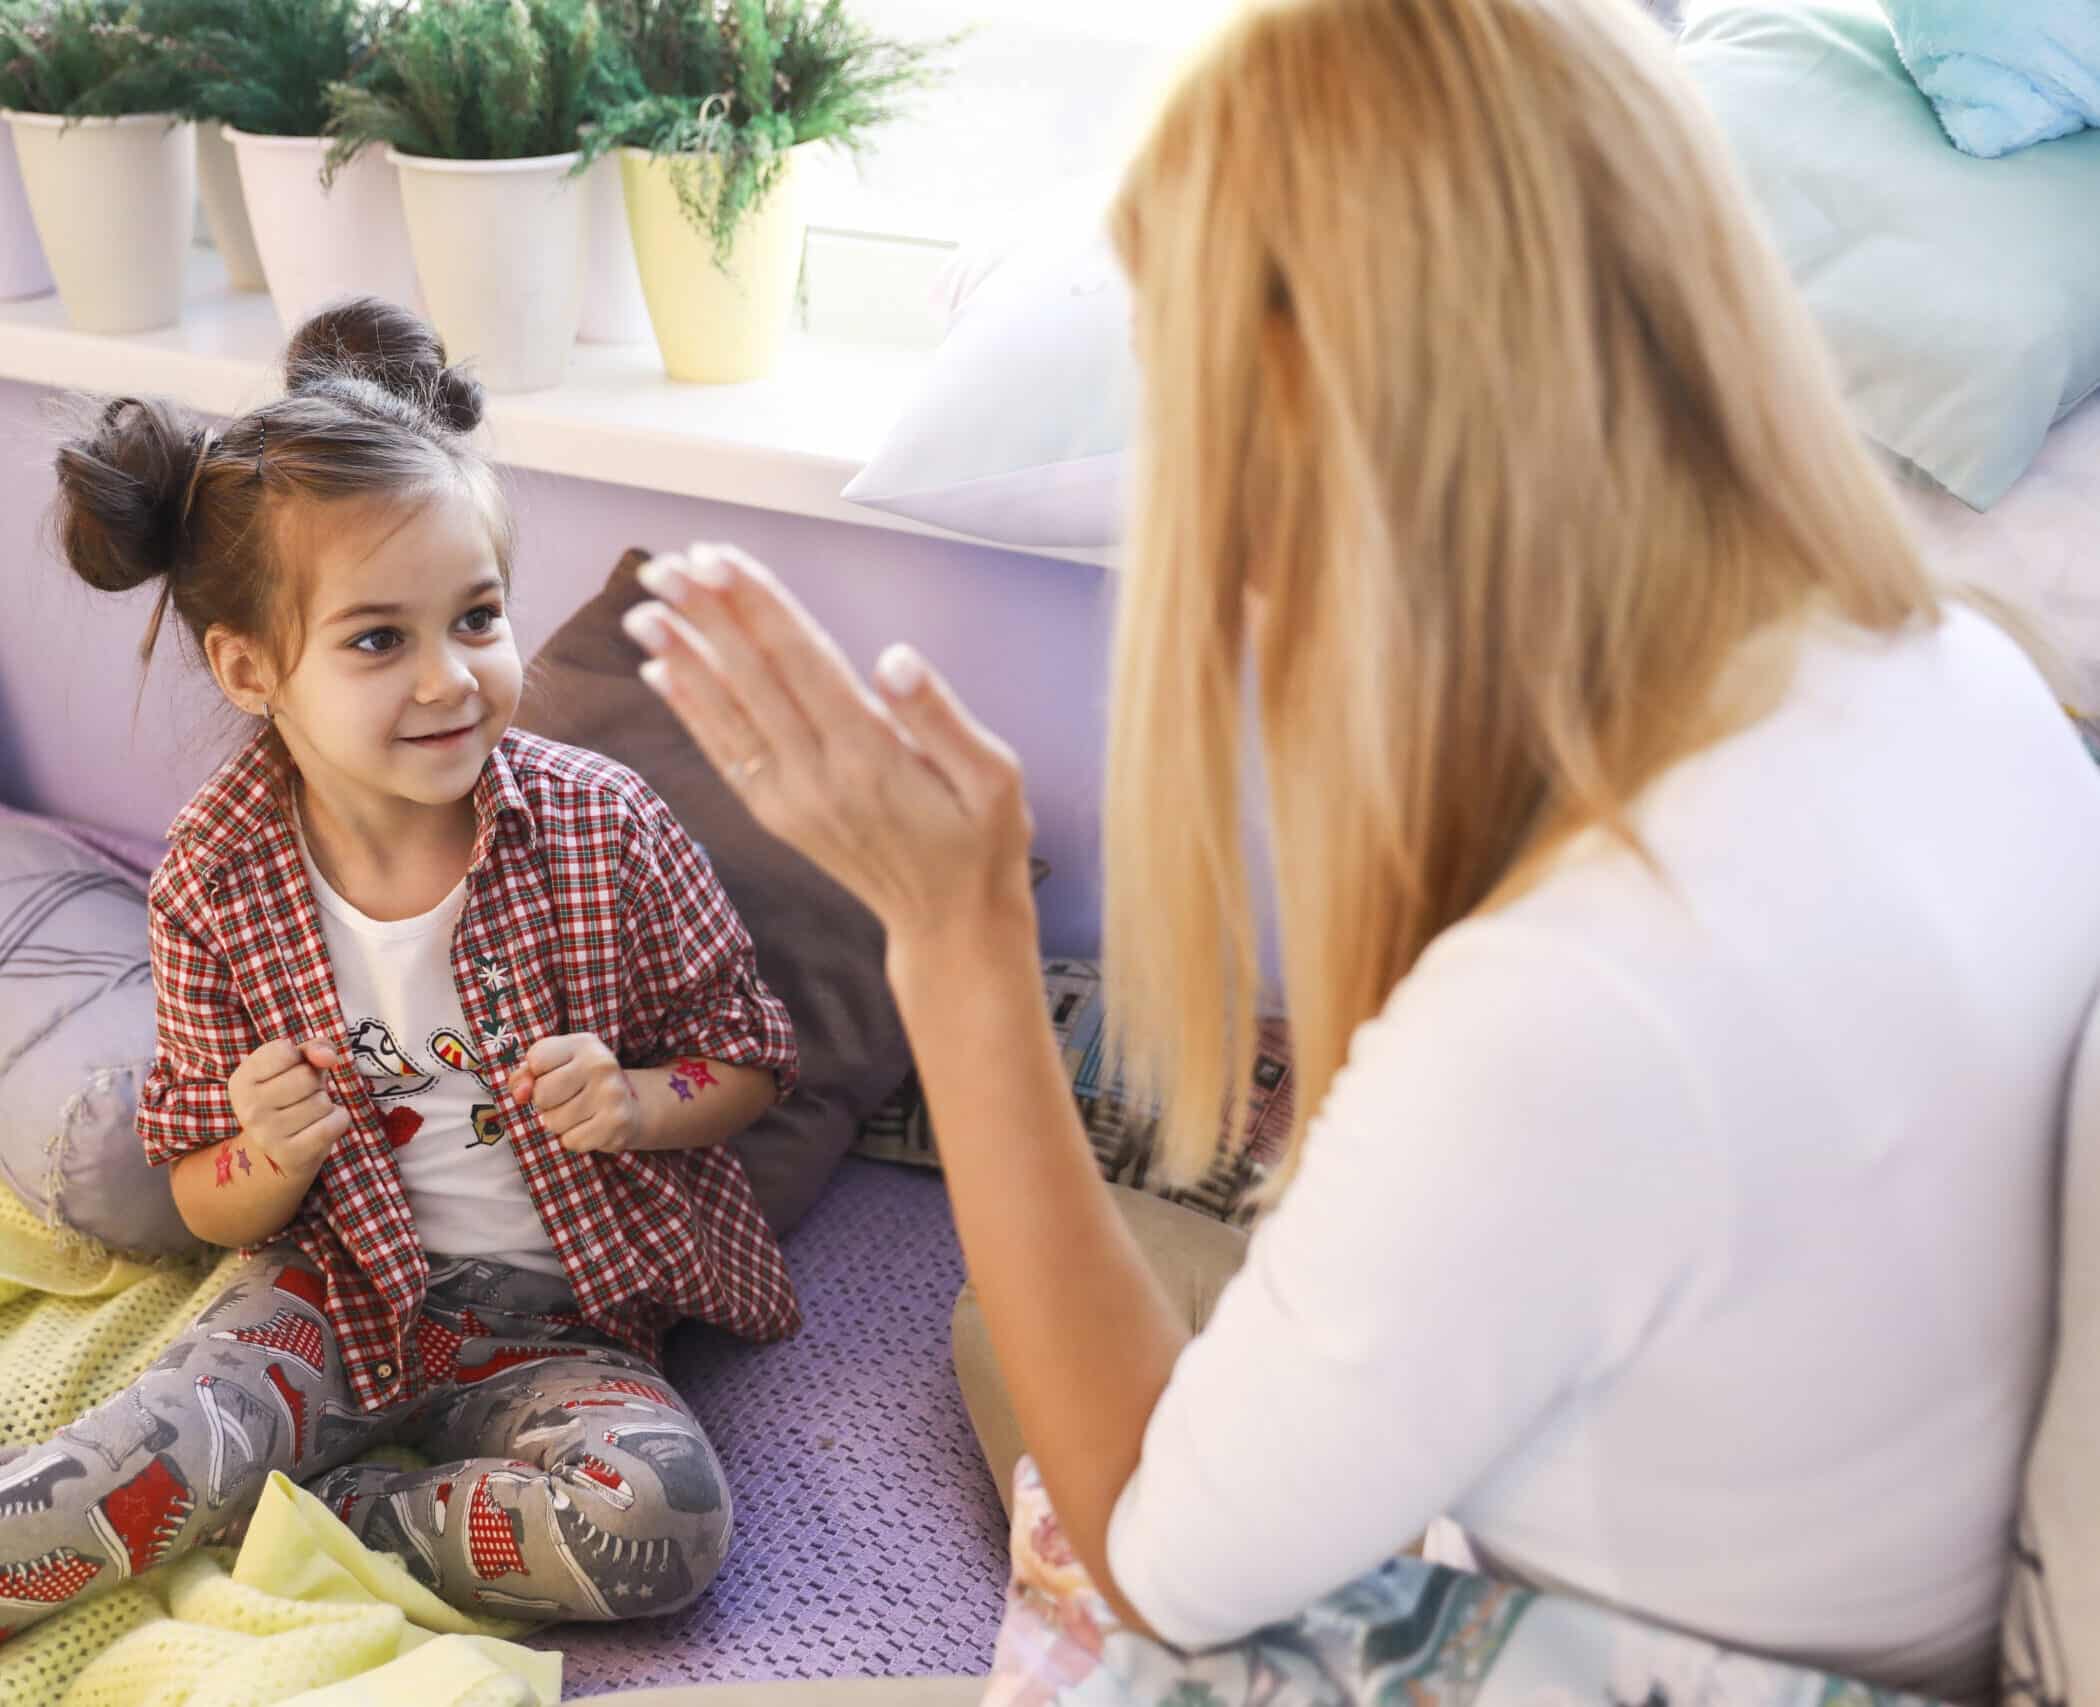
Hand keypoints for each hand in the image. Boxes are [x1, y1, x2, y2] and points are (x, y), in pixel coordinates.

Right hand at [228, 1039, 348, 1171]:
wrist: (277, 1154)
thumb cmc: (290, 1098)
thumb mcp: (296, 1066)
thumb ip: (313, 1049)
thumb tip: (328, 1057)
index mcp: (241, 1081)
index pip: (283, 1051)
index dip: (298, 1059)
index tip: (288, 1073)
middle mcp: (248, 1109)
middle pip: (306, 1076)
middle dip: (314, 1083)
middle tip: (301, 1098)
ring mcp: (267, 1135)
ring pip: (322, 1101)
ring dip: (324, 1104)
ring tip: (307, 1115)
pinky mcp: (291, 1154)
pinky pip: (335, 1122)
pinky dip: (337, 1120)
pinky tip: (320, 1127)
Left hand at [508, 1034, 639, 1153]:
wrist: (629, 1104)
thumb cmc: (579, 1083)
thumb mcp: (553, 1067)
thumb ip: (525, 1076)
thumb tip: (519, 1094)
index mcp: (583, 1044)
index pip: (535, 1061)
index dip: (536, 1075)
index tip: (555, 1074)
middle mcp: (600, 1064)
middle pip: (542, 1095)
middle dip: (546, 1104)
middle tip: (568, 1098)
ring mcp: (611, 1093)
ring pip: (553, 1122)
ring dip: (560, 1124)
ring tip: (580, 1113)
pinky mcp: (617, 1123)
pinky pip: (570, 1141)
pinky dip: (575, 1139)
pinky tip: (590, 1126)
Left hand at [620, 543, 1037, 951]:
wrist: (951, 925)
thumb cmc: (982, 840)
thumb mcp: (994, 777)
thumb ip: (941, 716)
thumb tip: (893, 656)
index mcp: (871, 755)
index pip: (801, 663)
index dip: (757, 608)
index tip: (719, 559)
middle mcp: (818, 776)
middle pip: (753, 680)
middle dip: (707, 618)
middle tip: (666, 566)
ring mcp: (790, 799)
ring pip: (728, 714)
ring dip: (683, 658)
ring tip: (641, 608)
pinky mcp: (776, 815)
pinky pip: (724, 753)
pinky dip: (689, 709)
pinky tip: (660, 669)